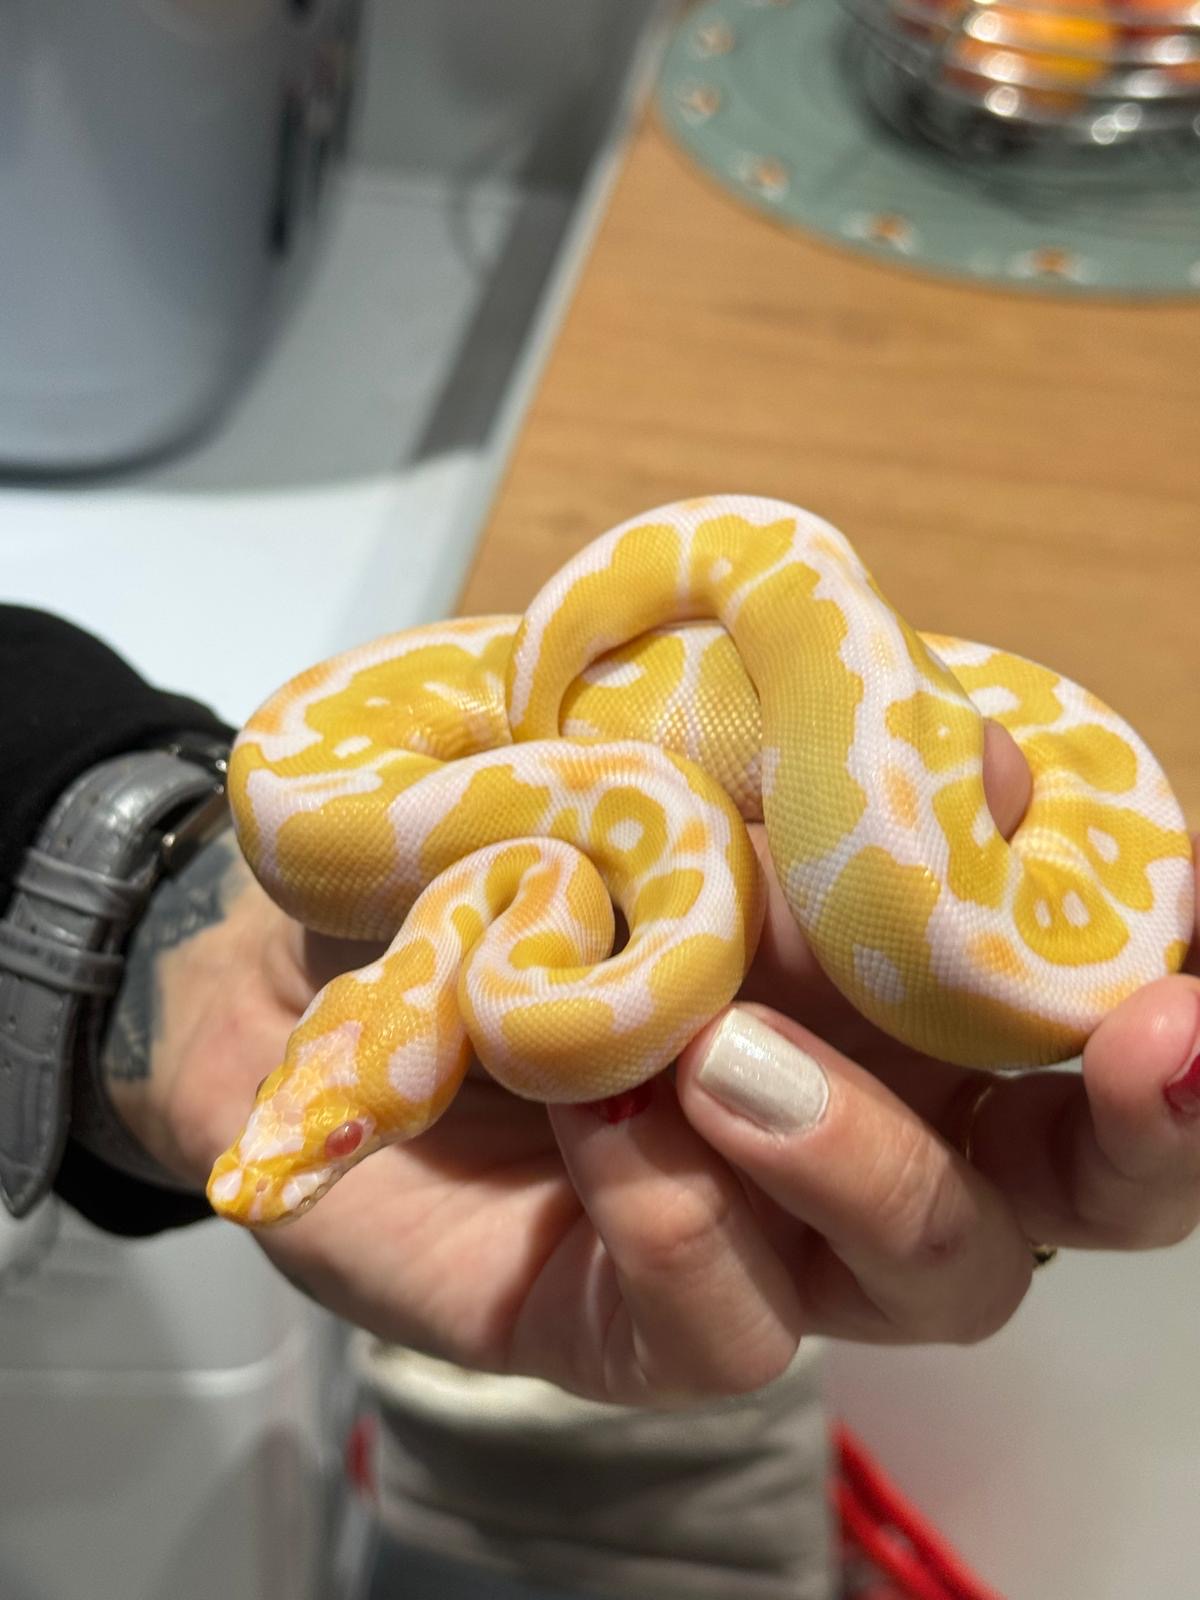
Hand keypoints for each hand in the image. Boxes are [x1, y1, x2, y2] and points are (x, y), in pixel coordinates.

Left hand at [102, 757, 1199, 1406]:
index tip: (1193, 980)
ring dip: (862, 1146)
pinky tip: (592, 1117)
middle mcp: (875, 1123)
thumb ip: (806, 758)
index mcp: (904, 987)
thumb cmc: (494, 826)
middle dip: (1134, 1134)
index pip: (1083, 1032)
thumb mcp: (634, 746)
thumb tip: (999, 768)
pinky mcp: (642, 1315)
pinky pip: (726, 1313)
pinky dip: (679, 1207)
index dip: (1167, 1032)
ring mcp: (768, 1234)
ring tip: (724, 1048)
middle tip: (1140, 1044)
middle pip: (1069, 1193)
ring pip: (932, 1267)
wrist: (289, 942)